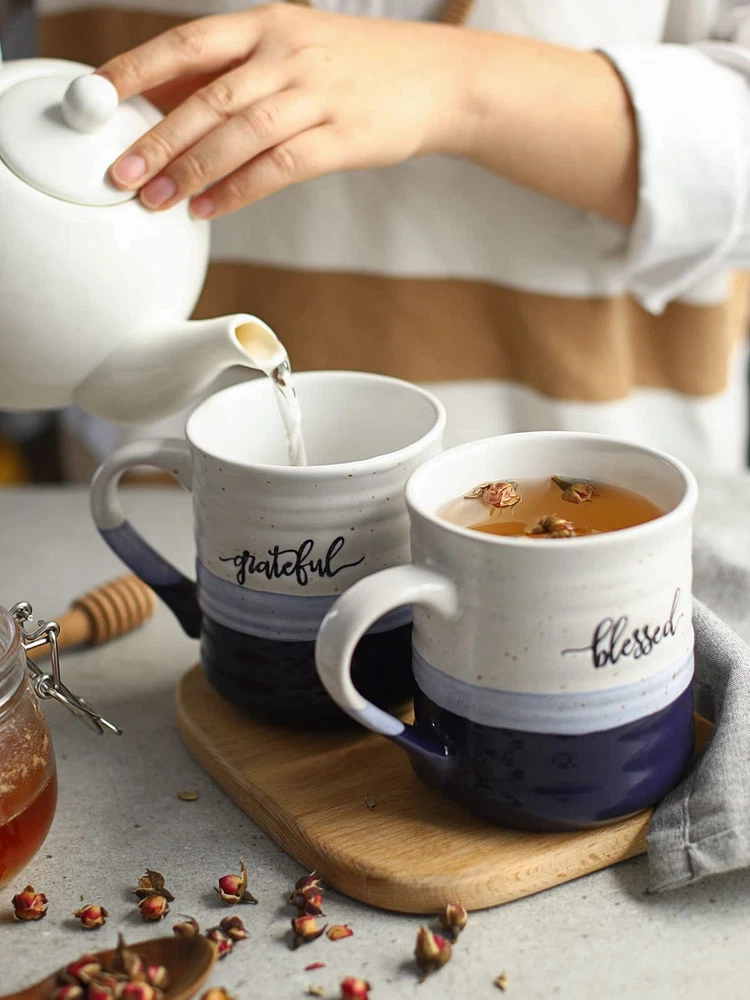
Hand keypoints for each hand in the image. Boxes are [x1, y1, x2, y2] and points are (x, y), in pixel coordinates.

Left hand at [101, 3, 469, 219]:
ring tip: (157, 200)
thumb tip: (164, 97)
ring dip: (192, 171)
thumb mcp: (293, 47)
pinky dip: (240, 190)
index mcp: (268, 24)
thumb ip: (233, 70)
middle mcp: (289, 53)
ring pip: (241, 134)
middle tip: (121, 171)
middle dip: (159, 138)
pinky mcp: (345, 137)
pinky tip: (210, 208)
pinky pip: (281, 168)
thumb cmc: (356, 67)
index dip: (139, 68)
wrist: (437, 78)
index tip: (99, 96)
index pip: (189, 42)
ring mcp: (319, 95)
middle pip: (209, 97)